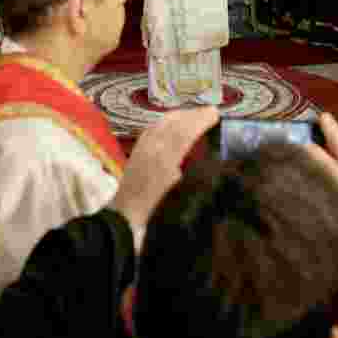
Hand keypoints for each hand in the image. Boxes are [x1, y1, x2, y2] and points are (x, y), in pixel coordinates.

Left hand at [110, 107, 219, 248]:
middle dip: (191, 114)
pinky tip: (172, 128)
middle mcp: (151, 150)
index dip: (200, 120)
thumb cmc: (155, 217)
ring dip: (179, 117)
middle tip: (210, 112)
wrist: (122, 225)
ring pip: (160, 124)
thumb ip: (193, 178)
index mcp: (164, 160)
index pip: (184, 131)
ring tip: (195, 117)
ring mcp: (141, 150)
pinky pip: (152, 131)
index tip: (216, 114)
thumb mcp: (180, 198)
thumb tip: (212, 163)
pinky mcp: (135, 155)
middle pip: (172, 123)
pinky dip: (166, 124)